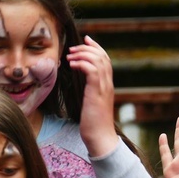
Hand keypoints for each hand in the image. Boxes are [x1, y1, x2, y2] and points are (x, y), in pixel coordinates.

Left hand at [67, 35, 118, 156]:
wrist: (100, 137)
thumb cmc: (94, 124)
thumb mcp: (92, 104)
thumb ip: (90, 92)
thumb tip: (83, 86)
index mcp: (107, 86)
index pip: (106, 60)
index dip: (96, 48)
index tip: (86, 40)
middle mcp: (108, 84)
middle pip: (103, 57)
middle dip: (87, 48)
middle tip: (73, 49)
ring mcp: (104, 88)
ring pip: (98, 61)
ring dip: (83, 54)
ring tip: (70, 56)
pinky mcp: (97, 93)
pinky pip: (92, 71)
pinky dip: (82, 64)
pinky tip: (72, 65)